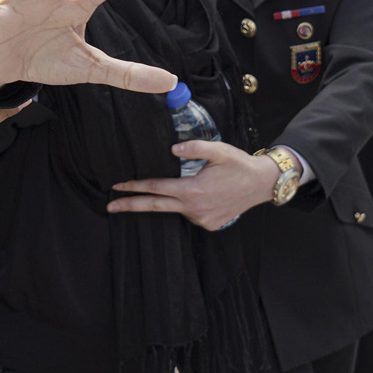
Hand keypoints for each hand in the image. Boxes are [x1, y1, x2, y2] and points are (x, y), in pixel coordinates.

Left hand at [108, 141, 278, 229]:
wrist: (263, 184)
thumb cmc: (240, 164)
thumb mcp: (219, 150)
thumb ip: (194, 147)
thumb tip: (171, 149)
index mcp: (192, 190)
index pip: (155, 188)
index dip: (134, 186)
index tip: (116, 186)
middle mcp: (194, 208)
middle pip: (154, 206)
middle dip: (130, 206)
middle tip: (110, 206)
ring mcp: (201, 218)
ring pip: (175, 209)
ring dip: (171, 200)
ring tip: (189, 186)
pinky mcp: (209, 224)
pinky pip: (190, 214)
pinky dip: (188, 205)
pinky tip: (202, 195)